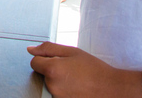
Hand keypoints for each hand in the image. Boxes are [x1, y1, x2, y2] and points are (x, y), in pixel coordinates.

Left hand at [27, 42, 141, 97]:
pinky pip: (57, 94)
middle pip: (43, 75)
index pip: (34, 63)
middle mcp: (51, 85)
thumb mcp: (72, 52)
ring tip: (76, 80)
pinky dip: (64, 91)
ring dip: (58, 82)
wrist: (111, 89)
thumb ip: (48, 48)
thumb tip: (30, 49)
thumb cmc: (94, 69)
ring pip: (50, 86)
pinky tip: (76, 89)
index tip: (57, 61)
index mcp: (52, 69)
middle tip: (71, 71)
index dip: (44, 59)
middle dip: (52, 71)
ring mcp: (56, 97)